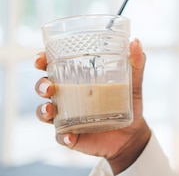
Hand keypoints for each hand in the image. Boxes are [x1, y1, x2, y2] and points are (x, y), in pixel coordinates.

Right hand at [35, 39, 151, 173]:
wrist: (133, 132)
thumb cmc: (129, 101)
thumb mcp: (134, 80)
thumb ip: (136, 62)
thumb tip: (135, 42)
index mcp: (77, 80)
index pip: (54, 67)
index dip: (42, 62)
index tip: (40, 59)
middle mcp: (67, 97)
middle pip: (44, 88)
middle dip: (41, 85)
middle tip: (48, 86)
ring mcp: (67, 118)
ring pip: (45, 112)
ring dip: (43, 110)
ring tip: (50, 108)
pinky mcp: (72, 136)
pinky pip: (62, 137)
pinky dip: (63, 137)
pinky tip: (69, 136)